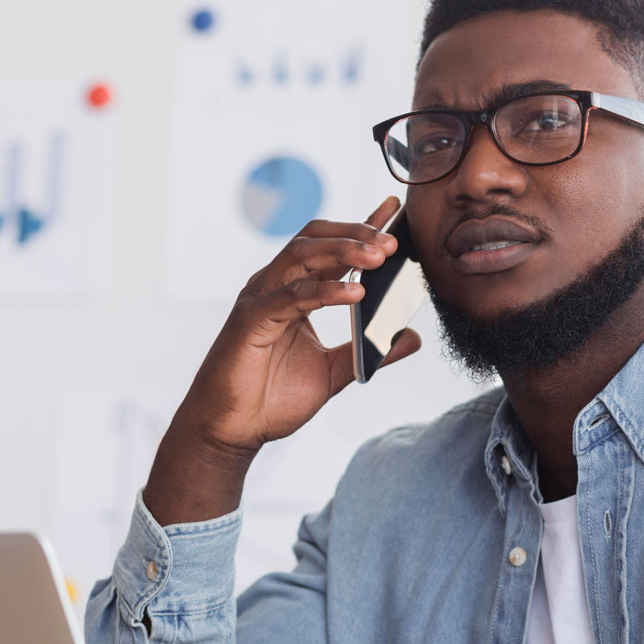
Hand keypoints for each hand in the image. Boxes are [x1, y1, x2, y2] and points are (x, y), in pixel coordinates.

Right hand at [144, 197, 420, 523]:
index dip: (360, 227)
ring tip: (380, 256)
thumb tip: (411, 337)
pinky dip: (325, 290)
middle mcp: (273, 288)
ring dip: (343, 251)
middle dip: (355, 234)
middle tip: (394, 241)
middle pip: (313, 241)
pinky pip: (292, 296)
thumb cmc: (270, 400)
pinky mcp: (251, 321)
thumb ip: (368, 350)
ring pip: (301, 257)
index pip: (328, 249)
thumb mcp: (333, 372)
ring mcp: (260, 301)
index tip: (394, 212)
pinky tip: (356, 292)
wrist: (232, 431)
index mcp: (292, 293)